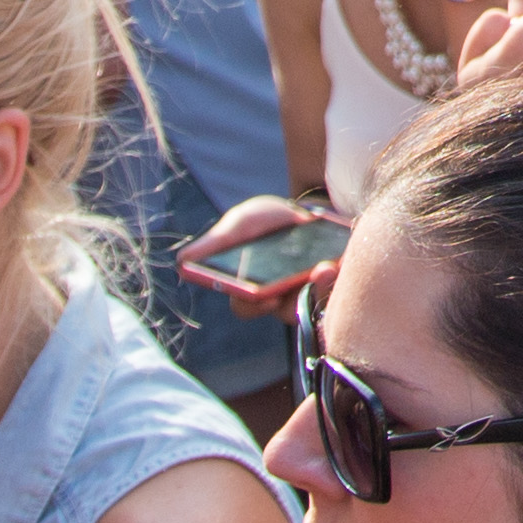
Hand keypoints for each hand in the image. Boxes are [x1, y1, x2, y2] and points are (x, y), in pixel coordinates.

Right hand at [170, 194, 347, 319]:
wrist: (306, 210)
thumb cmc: (265, 222)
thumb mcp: (240, 224)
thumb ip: (216, 242)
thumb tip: (182, 261)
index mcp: (252, 290)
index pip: (246, 307)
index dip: (252, 305)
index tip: (259, 294)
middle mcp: (281, 299)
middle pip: (285, 312)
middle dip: (293, 298)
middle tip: (301, 278)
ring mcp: (311, 294)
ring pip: (317, 304)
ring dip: (322, 287)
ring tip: (326, 267)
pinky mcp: (339, 286)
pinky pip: (340, 292)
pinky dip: (340, 276)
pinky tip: (339, 260)